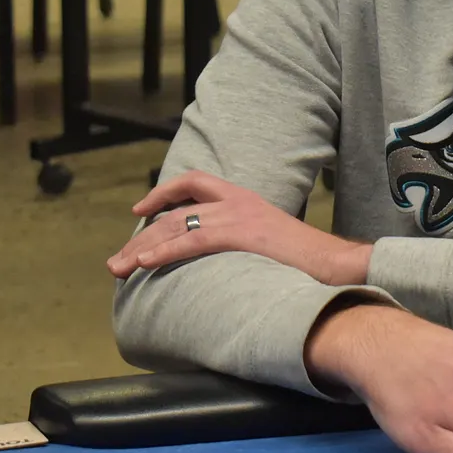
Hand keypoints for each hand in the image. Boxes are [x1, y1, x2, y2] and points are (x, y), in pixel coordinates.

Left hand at [109, 170, 371, 285]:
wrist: (336, 264)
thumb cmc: (308, 264)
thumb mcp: (270, 244)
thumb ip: (245, 246)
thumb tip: (223, 266)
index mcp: (245, 199)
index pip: (194, 183)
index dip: (163, 194)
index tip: (140, 211)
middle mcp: (237, 200)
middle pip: (176, 210)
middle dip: (142, 235)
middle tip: (117, 261)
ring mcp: (238, 215)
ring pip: (176, 225)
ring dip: (142, 248)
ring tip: (119, 268)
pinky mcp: (239, 233)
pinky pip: (190, 239)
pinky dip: (163, 251)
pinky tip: (144, 264)